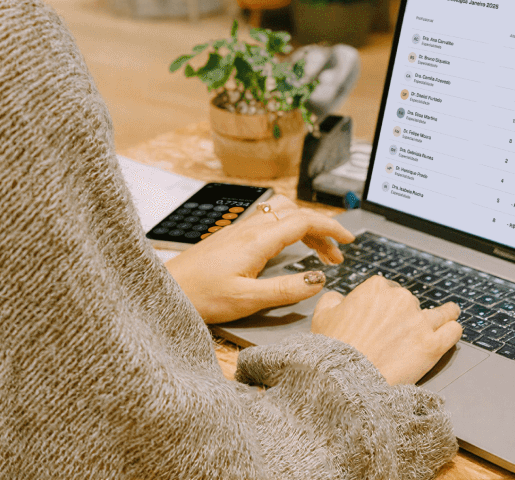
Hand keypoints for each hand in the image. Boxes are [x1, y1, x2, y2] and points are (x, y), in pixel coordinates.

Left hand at [165, 201, 353, 324]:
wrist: (165, 290)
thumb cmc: (201, 296)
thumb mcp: (248, 300)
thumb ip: (286, 290)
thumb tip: (318, 280)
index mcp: (257, 240)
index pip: (303, 222)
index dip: (330, 229)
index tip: (349, 241)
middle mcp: (249, 229)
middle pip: (295, 215)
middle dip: (321, 230)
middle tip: (337, 255)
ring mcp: (238, 231)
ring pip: (281, 216)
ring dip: (304, 229)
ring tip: (317, 254)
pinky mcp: (230, 238)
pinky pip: (267, 224)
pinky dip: (287, 232)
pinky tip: (286, 251)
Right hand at [309, 276, 461, 384]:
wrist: (346, 382)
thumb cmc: (333, 351)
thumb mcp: (321, 316)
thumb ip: (334, 299)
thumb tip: (342, 298)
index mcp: (375, 288)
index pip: (386, 289)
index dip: (383, 304)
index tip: (382, 316)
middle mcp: (401, 299)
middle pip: (410, 302)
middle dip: (407, 314)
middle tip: (400, 332)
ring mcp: (420, 322)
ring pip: (442, 312)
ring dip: (446, 313)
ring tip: (450, 313)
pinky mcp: (433, 345)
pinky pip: (453, 331)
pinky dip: (453, 329)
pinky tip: (453, 329)